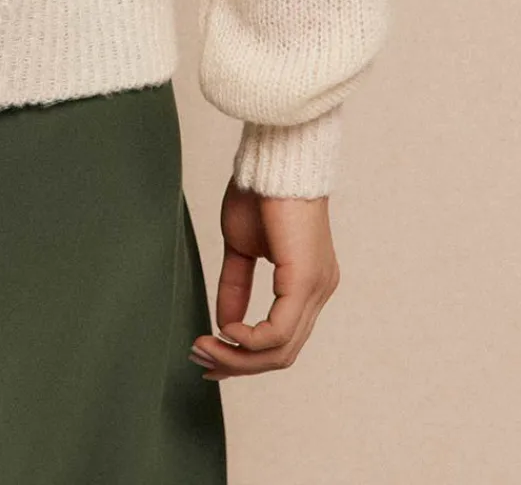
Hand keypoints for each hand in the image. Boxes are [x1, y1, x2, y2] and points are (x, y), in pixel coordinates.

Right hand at [189, 176, 340, 378]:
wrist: (275, 156)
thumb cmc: (261, 191)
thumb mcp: (242, 247)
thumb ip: (235, 286)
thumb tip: (224, 324)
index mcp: (307, 283)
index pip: (281, 338)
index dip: (244, 356)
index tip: (208, 353)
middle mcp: (319, 291)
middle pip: (282, 353)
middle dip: (237, 364)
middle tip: (201, 359)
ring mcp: (317, 288)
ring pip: (281, 349)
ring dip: (238, 357)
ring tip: (205, 349)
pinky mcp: (306, 281)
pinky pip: (279, 331)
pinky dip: (249, 339)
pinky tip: (226, 330)